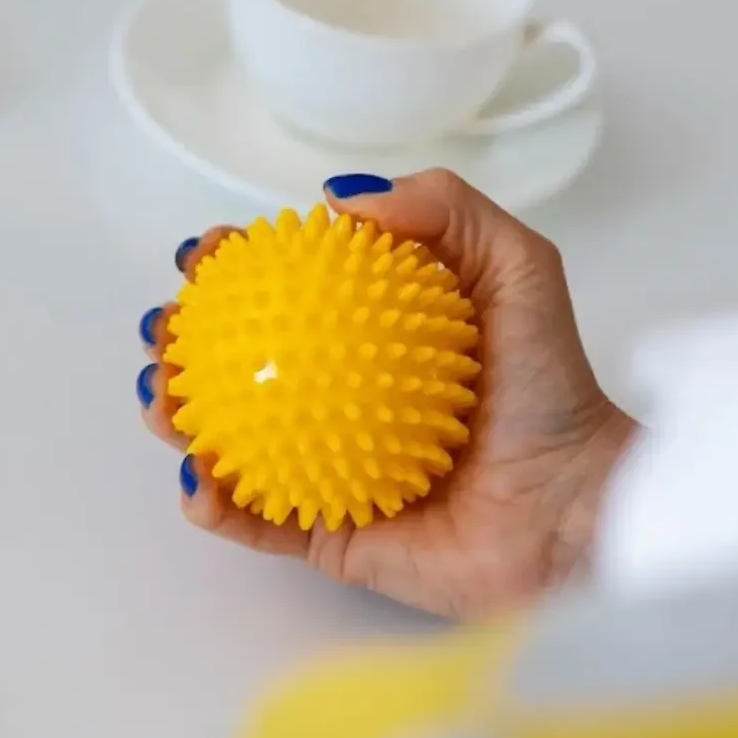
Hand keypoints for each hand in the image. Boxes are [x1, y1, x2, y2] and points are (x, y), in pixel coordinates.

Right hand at [138, 171, 636, 619]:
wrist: (575, 510)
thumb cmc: (555, 393)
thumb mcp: (518, 269)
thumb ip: (445, 212)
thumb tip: (341, 201)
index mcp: (374, 337)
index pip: (287, 291)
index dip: (234, 268)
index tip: (207, 255)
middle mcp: (342, 398)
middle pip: (237, 363)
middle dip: (181, 341)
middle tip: (165, 329)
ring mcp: (327, 468)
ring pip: (227, 440)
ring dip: (175, 417)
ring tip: (161, 399)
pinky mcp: (327, 536)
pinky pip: (255, 521)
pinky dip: (213, 502)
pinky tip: (196, 478)